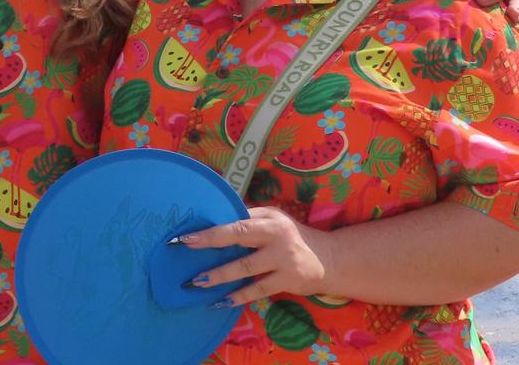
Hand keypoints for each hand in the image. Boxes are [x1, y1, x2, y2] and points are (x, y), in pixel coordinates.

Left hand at [175, 207, 334, 306]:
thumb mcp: (275, 219)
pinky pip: (259, 289)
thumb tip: (216, 217)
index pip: (236, 221)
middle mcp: (276, 236)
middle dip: (211, 242)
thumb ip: (250, 218)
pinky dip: (240, 296)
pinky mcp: (289, 280)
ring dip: (220, 276)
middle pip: (240, 237)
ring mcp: (284, 259)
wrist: (332, 259)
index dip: (212, 229)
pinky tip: (222, 301)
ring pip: (246, 268)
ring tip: (198, 282)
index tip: (187, 235)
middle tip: (185, 248)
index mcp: (270, 219)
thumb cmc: (294, 236)